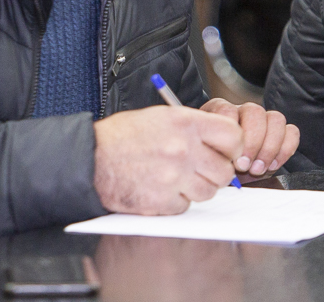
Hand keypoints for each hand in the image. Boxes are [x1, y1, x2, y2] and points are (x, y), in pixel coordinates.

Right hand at [93, 105, 242, 213]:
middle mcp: (183, 149)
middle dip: (215, 172)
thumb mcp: (161, 116)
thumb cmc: (123, 136)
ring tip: (176, 178)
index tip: (224, 151)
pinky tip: (160, 188)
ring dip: (196, 188)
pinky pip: (185, 206)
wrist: (90, 159)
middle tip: (199, 169)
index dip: (231, 147)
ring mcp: (173, 177)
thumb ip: (194, 127)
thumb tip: (222, 142)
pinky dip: (176, 201)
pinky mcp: (162, 201)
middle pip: (224, 171)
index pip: (233, 137)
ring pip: (208, 192)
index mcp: (185, 123)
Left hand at [202, 98, 299, 178]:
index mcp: (220, 111)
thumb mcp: (209, 161)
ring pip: (276, 119)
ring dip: (269, 148)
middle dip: (253, 142)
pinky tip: (272, 165)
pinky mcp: (282, 132)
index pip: (227, 110)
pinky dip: (284, 150)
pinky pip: (292, 132)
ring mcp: (264, 120)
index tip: (230, 159)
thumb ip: (214, 155)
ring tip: (258, 169)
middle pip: (255, 112)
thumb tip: (228, 161)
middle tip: (245, 166)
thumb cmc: (215, 166)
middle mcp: (243, 111)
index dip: (231, 134)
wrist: (227, 176)